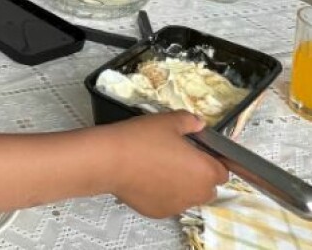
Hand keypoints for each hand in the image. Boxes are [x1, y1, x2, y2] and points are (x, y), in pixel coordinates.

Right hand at [106, 111, 227, 217]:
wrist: (110, 160)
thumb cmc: (141, 139)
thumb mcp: (167, 121)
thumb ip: (189, 121)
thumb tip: (198, 123)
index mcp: (205, 171)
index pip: (223, 171)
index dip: (212, 160)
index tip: (197, 150)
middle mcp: (197, 193)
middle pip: (207, 187)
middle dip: (198, 175)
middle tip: (177, 157)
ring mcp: (178, 206)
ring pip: (187, 196)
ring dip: (180, 185)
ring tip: (158, 167)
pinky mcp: (159, 213)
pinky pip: (167, 202)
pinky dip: (162, 193)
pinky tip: (145, 178)